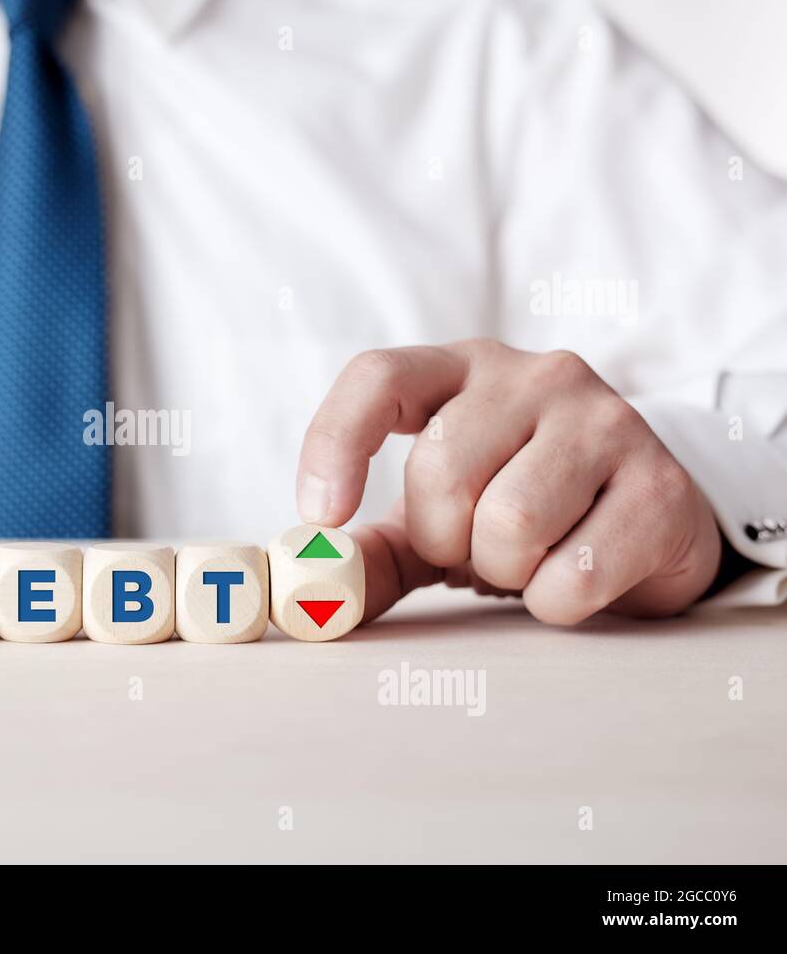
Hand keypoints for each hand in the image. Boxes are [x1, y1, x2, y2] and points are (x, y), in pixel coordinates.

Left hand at [296, 340, 722, 624]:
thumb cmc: (521, 509)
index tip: (321, 516)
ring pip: (509, 524)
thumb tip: (309, 591)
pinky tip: (578, 575)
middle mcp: (536, 376)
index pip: (378, 376)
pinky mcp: (661, 485)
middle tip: (474, 546)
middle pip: (441, 472)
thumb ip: (371, 546)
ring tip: (529, 558)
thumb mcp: (434, 517)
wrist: (646, 524)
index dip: (335, 443)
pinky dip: (556, 603)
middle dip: (443, 538)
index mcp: (462, 369)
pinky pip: (573, 574)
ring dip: (503, 572)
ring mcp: (607, 421)